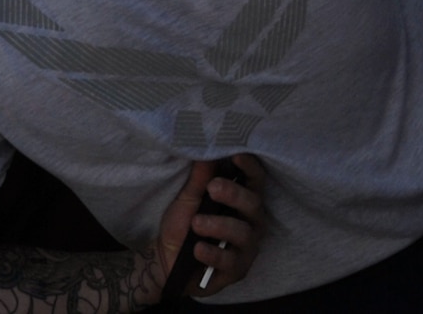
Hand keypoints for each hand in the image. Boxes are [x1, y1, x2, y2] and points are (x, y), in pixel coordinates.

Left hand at [148, 154, 267, 298]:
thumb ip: (199, 178)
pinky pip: (231, 261)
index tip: (236, 156)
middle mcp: (252, 223)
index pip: (256, 181)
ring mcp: (246, 248)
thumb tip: (206, 151)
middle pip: (254, 205)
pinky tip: (198, 248)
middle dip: (235, 194)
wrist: (166, 259)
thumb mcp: (188, 198)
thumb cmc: (183, 224)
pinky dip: (213, 253)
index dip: (250, 168)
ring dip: (219, 225)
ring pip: (243, 234)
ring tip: (196, 223)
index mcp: (244, 200)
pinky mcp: (237, 271)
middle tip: (212, 187)